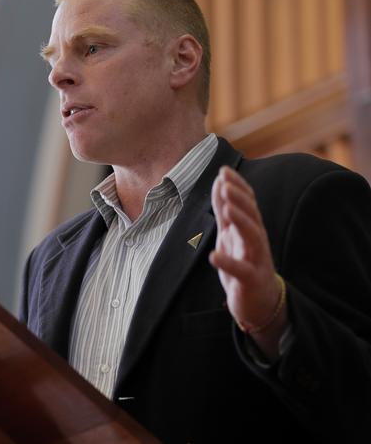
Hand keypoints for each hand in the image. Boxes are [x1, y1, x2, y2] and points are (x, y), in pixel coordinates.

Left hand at [209, 167, 286, 358]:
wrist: (260, 303)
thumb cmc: (244, 264)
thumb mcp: (231, 234)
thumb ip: (226, 211)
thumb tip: (220, 183)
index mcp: (250, 229)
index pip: (247, 203)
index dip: (237, 186)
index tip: (224, 171)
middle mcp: (256, 241)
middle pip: (251, 215)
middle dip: (239, 198)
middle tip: (225, 183)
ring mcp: (256, 259)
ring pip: (252, 237)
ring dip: (240, 221)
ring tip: (228, 208)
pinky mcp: (252, 280)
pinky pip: (242, 270)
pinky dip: (228, 262)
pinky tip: (213, 256)